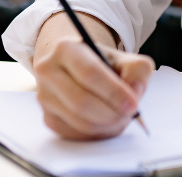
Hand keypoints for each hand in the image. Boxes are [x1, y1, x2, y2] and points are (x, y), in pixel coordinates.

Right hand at [32, 12, 154, 139]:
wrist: (78, 69)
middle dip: (111, 113)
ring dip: (106, 125)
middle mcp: (48, 70)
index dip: (113, 92)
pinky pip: (75, 133)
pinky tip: (106, 122)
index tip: (133, 104)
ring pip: (78, 121)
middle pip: (81, 101)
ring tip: (120, 116)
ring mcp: (44, 96)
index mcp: (66, 48)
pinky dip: (97, 133)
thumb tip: (134, 93)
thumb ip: (137, 71)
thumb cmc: (104, 64)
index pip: (89, 73)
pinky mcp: (48, 117)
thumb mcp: (125, 58)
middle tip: (129, 114)